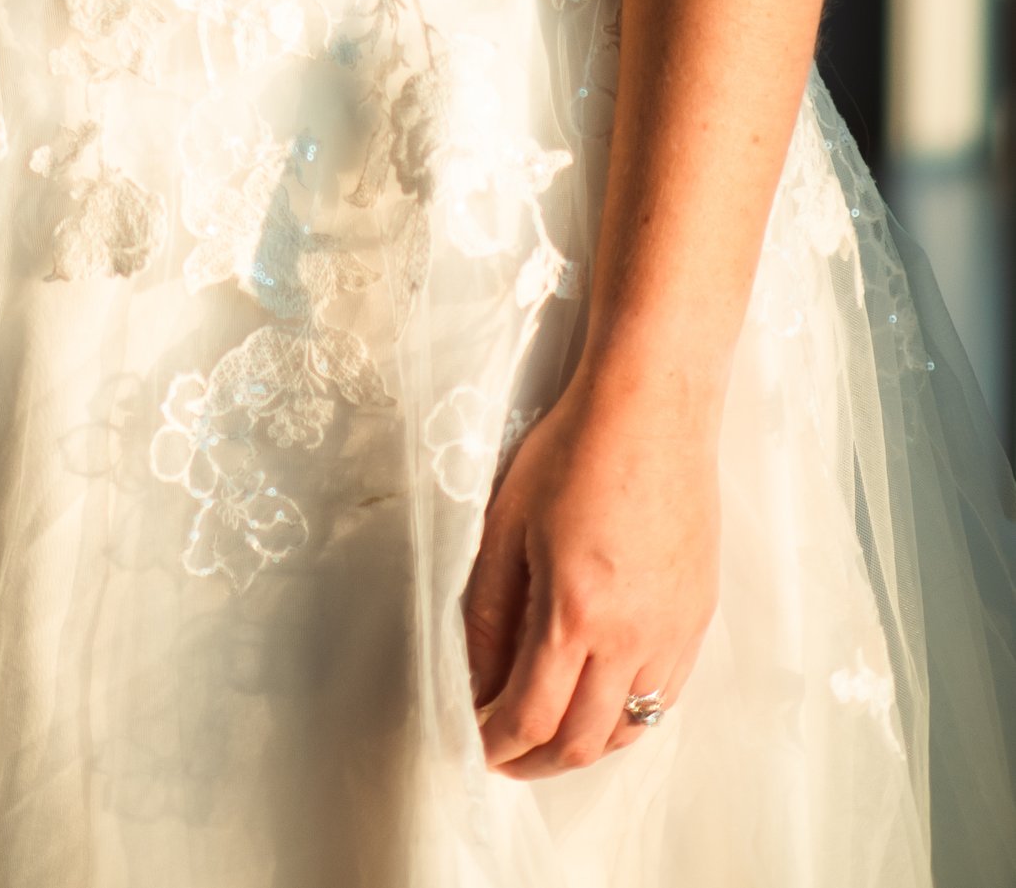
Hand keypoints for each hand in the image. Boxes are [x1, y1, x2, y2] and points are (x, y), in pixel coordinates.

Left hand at [463, 364, 716, 776]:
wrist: (654, 407)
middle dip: (535, 762)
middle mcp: (633, 637)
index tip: (473, 747)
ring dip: (583, 748)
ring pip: (630, 729)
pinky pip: (663, 698)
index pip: (531, 715)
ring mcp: (674, 632)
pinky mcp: (698, 619)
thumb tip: (476, 678)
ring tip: (545, 738)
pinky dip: (626, 719)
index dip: (496, 744)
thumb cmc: (576, 449)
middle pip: (584, 740)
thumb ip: (490, 611)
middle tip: (503, 755)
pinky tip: (598, 703)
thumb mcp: (507, 523)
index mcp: (576, 613)